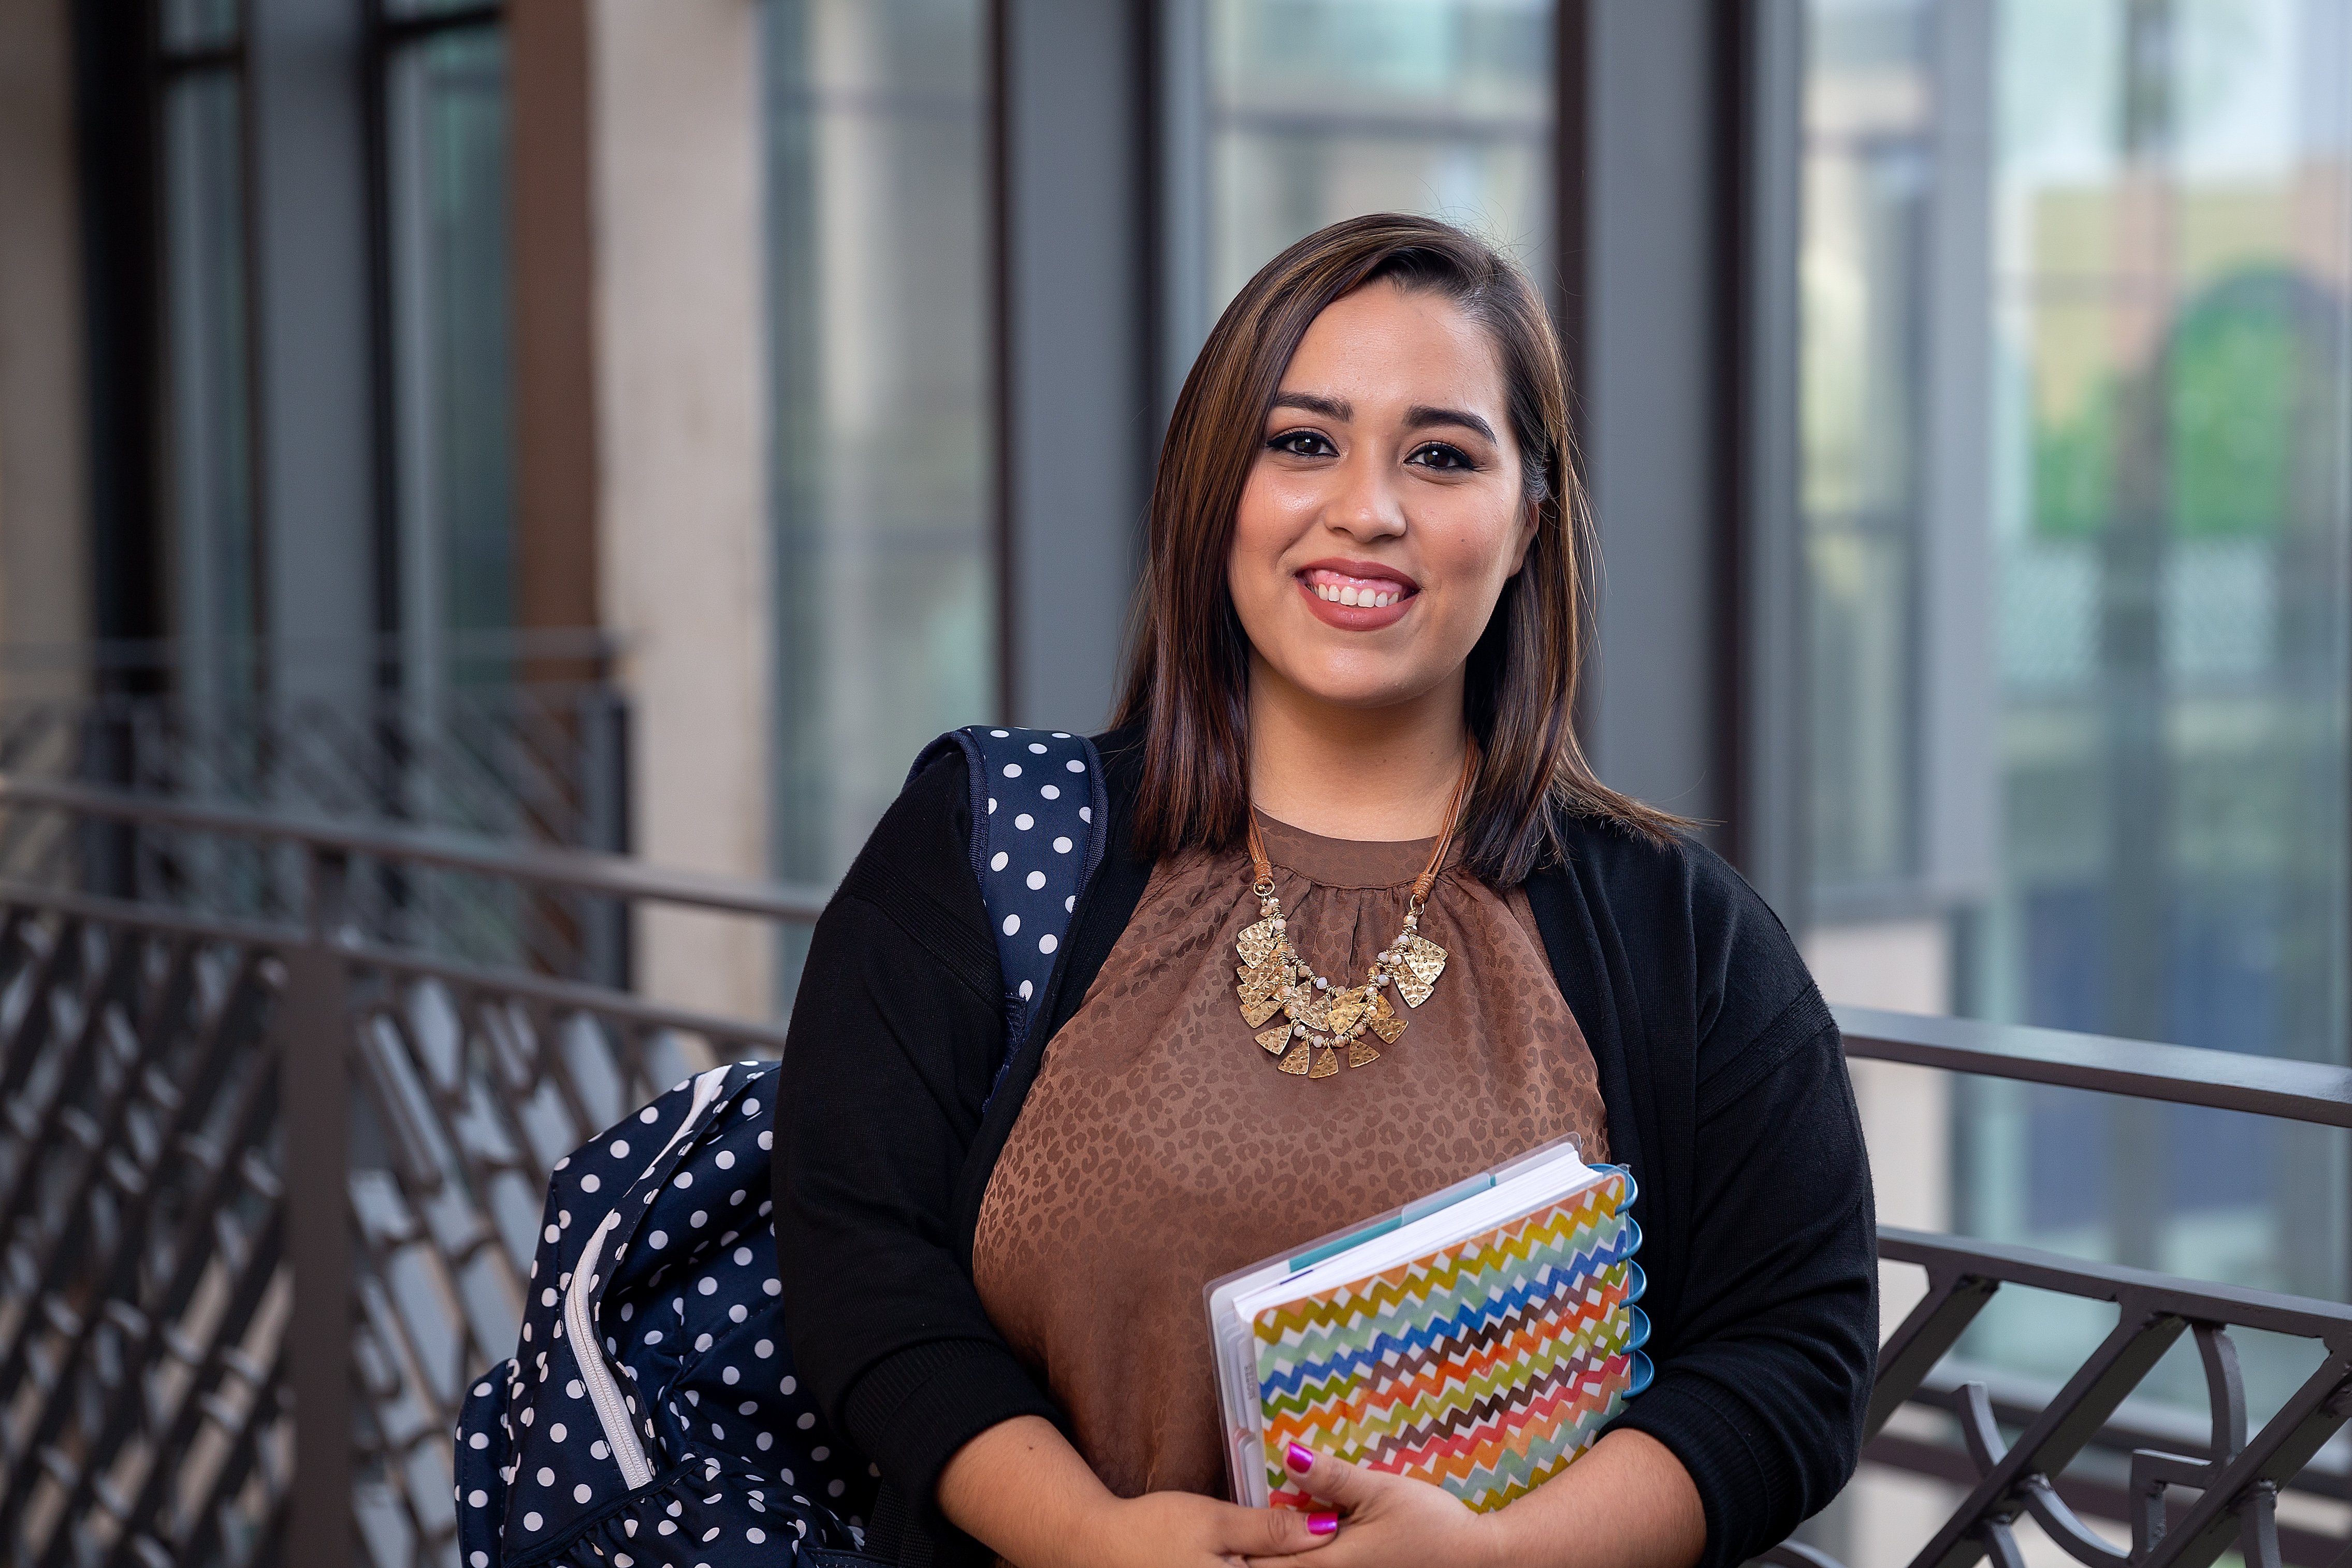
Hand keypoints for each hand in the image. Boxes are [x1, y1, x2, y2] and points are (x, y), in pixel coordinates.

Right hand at [1091, 1488, 1341, 1567]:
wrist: (1098, 1549)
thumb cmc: (1154, 1530)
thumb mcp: (1215, 1521)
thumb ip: (1270, 1529)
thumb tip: (1326, 1529)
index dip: (1316, 1560)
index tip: (1333, 1538)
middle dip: (1296, 1561)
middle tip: (1312, 1537)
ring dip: (1275, 1564)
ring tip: (1268, 1549)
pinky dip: (1250, 1565)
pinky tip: (1245, 1556)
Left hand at [1244, 1445, 1498, 1567]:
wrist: (1476, 1560)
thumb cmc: (1431, 1526)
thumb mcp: (1380, 1491)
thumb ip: (1331, 1478)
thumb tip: (1288, 1455)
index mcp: (1324, 1563)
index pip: (1261, 1562)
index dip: (1238, 1545)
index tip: (1221, 1529)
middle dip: (1252, 1552)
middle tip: (1235, 1528)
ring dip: (1277, 1556)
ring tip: (1262, 1532)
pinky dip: (1301, 1559)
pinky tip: (1305, 1541)